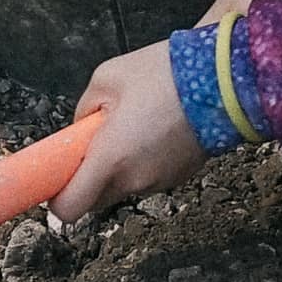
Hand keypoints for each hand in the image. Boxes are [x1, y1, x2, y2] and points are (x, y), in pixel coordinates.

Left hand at [52, 41, 205, 219]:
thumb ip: (83, 110)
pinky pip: (149, 176)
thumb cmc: (165, 74)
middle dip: (89, 174)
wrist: (226, 78)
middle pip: (95, 197)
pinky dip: (145, 160)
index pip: (70, 208)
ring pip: (124, 185)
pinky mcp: (181, 177)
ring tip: (136, 123)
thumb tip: (82, 128)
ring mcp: (160, 182)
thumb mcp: (106, 78)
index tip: (56, 178)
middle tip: (97, 139)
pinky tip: (158, 128)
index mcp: (110, 159)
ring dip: (120, 165)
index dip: (57, 197)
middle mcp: (134, 180)